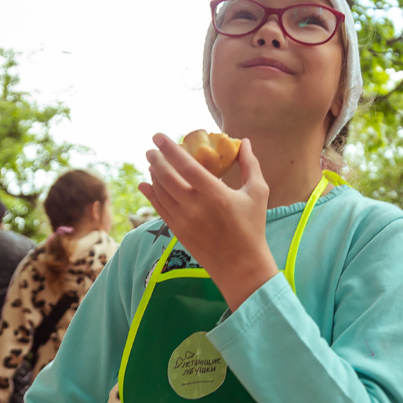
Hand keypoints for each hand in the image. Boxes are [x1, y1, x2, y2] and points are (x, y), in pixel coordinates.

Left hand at [139, 134, 277, 311]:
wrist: (241, 266)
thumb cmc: (253, 227)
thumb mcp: (257, 193)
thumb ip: (250, 165)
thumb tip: (243, 142)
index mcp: (215, 193)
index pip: (186, 165)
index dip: (170, 149)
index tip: (159, 136)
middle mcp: (195, 206)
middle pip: (166, 177)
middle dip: (156, 160)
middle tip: (151, 149)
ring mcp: (183, 220)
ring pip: (160, 192)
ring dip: (153, 175)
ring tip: (151, 163)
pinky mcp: (178, 231)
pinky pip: (159, 208)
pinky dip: (151, 194)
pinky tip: (145, 185)